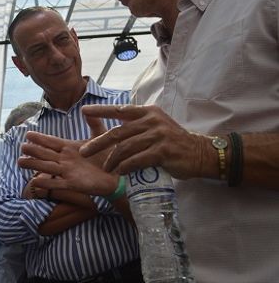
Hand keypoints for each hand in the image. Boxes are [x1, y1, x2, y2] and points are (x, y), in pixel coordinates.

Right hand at [18, 131, 118, 196]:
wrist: (119, 175)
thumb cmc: (109, 155)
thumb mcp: (101, 136)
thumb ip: (93, 123)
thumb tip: (85, 109)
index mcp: (70, 147)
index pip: (51, 142)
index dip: (40, 139)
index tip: (28, 134)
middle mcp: (65, 159)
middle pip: (45, 154)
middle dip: (33, 151)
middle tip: (22, 147)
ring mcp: (68, 172)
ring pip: (47, 167)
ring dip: (34, 165)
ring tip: (20, 162)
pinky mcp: (73, 184)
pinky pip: (57, 184)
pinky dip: (47, 182)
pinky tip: (36, 181)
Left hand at [79, 104, 205, 178]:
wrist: (200, 153)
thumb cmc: (173, 142)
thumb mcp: (156, 126)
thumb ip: (137, 125)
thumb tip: (114, 128)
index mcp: (148, 112)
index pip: (119, 110)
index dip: (100, 110)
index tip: (84, 110)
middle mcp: (152, 121)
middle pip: (118, 133)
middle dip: (98, 143)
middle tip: (84, 151)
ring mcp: (157, 135)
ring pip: (125, 148)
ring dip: (112, 160)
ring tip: (105, 168)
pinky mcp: (162, 151)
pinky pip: (137, 160)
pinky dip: (126, 167)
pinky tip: (120, 172)